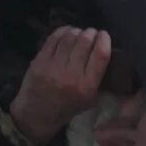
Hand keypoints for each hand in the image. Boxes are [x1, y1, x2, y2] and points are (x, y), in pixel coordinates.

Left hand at [6, 26, 110, 144]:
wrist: (37, 114)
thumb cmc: (67, 107)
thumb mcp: (90, 100)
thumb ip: (100, 79)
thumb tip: (107, 53)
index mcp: (87, 86)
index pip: (100, 55)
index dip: (104, 40)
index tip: (104, 35)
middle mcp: (71, 75)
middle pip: (85, 42)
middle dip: (90, 33)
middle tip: (91, 33)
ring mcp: (53, 67)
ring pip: (69, 37)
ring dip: (77, 31)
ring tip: (79, 33)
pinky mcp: (39, 61)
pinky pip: (53, 38)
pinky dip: (62, 31)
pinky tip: (67, 32)